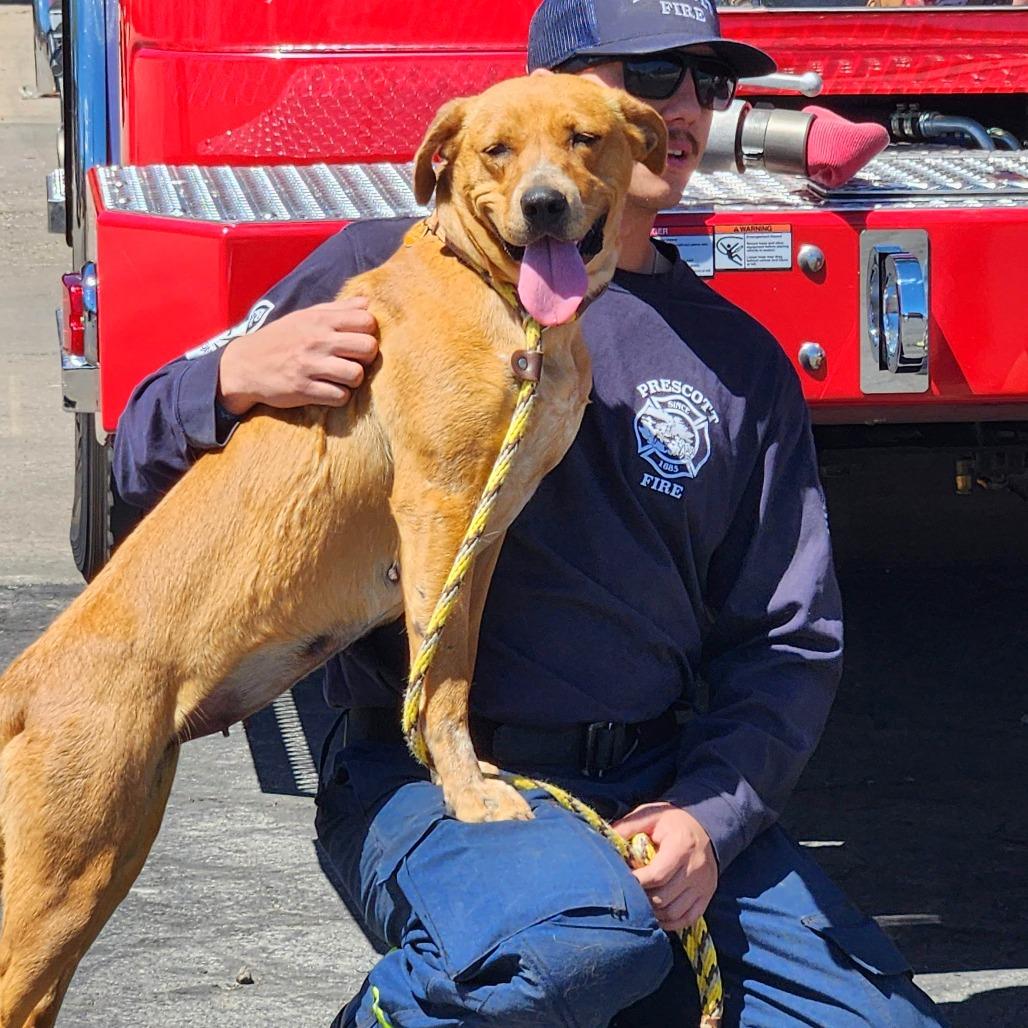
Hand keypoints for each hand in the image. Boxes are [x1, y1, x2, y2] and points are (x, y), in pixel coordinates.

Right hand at [217, 298, 378, 415]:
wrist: (244, 365)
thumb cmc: (281, 339)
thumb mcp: (305, 316)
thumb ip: (338, 309)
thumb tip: (368, 303)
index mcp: (320, 320)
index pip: (367, 321)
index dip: (369, 332)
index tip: (358, 340)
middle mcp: (317, 341)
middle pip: (368, 348)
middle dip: (366, 357)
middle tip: (354, 361)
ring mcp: (310, 366)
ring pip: (357, 375)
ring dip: (354, 380)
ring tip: (342, 378)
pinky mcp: (304, 390)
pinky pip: (340, 396)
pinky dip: (339, 396)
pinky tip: (330, 390)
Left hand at [612, 802, 717, 933]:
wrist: (706, 827)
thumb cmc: (672, 821)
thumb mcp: (651, 815)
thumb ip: (628, 827)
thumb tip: (604, 842)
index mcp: (682, 846)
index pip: (657, 875)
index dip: (636, 882)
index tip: (620, 880)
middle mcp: (696, 868)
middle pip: (663, 897)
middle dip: (641, 899)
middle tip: (627, 893)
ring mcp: (703, 885)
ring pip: (673, 912)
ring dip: (653, 913)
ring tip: (639, 904)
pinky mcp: (707, 896)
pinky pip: (687, 919)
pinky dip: (669, 922)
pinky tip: (656, 915)